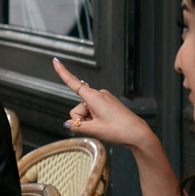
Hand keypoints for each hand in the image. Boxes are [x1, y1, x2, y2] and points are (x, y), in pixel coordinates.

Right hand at [53, 58, 178, 195]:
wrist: (138, 134)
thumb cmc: (119, 130)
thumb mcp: (94, 130)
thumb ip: (76, 126)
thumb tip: (68, 124)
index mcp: (93, 97)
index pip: (73, 82)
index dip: (62, 72)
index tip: (55, 60)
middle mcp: (98, 95)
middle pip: (78, 107)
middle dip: (80, 119)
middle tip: (94, 128)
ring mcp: (105, 99)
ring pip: (86, 110)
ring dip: (89, 121)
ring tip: (103, 128)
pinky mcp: (109, 104)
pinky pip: (94, 111)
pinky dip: (95, 119)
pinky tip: (106, 126)